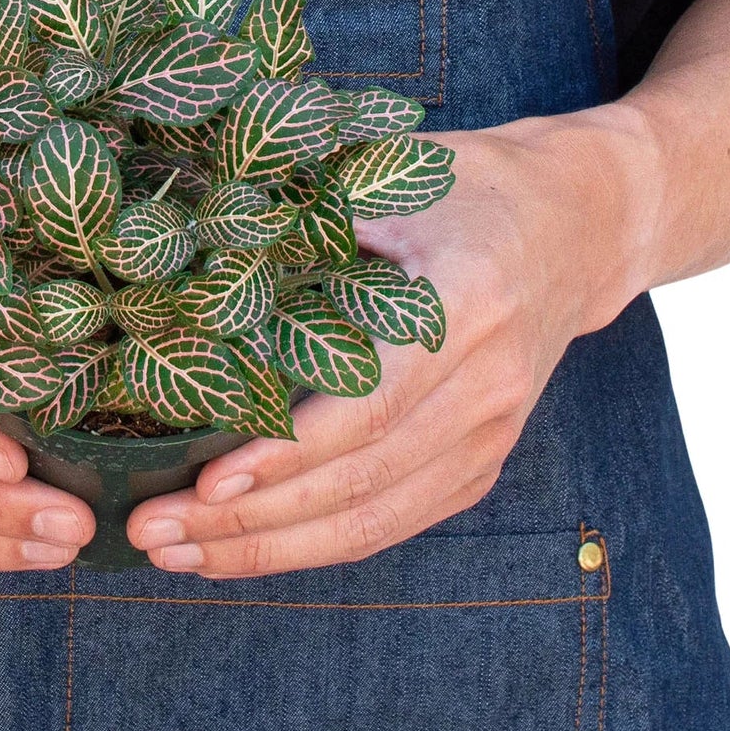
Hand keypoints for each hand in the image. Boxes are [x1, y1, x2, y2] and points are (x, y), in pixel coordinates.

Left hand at [125, 112, 648, 576]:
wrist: (575, 225)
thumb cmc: (467, 188)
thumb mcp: (394, 176)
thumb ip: (306, 216)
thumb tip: (183, 250)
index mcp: (465, 303)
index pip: (371, 403)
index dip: (288, 452)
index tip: (208, 482)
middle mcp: (489, 384)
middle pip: (364, 480)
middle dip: (252, 520)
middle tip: (153, 532)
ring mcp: (492, 434)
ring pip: (377, 520)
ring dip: (272, 550)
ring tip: (178, 554)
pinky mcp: (482, 462)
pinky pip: (395, 522)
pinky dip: (317, 545)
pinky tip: (244, 549)